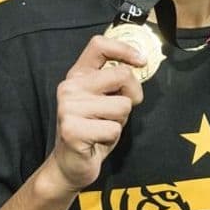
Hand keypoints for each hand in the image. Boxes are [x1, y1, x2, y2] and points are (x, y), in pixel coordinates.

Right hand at [47, 36, 144, 194]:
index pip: (99, 45)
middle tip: (118, 113)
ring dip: (121, 121)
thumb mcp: (105, 100)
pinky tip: (97, 140)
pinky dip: (112, 137)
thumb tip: (141, 63)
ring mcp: (68, 108)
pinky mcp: (72, 130)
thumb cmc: (94, 129)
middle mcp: (69, 87)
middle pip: (122, 75)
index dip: (124, 49)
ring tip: (103, 128)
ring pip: (122, 105)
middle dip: (132, 95)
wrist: (71, 164)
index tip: (141, 61)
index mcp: (77, 75)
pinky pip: (114, 129)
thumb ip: (116, 82)